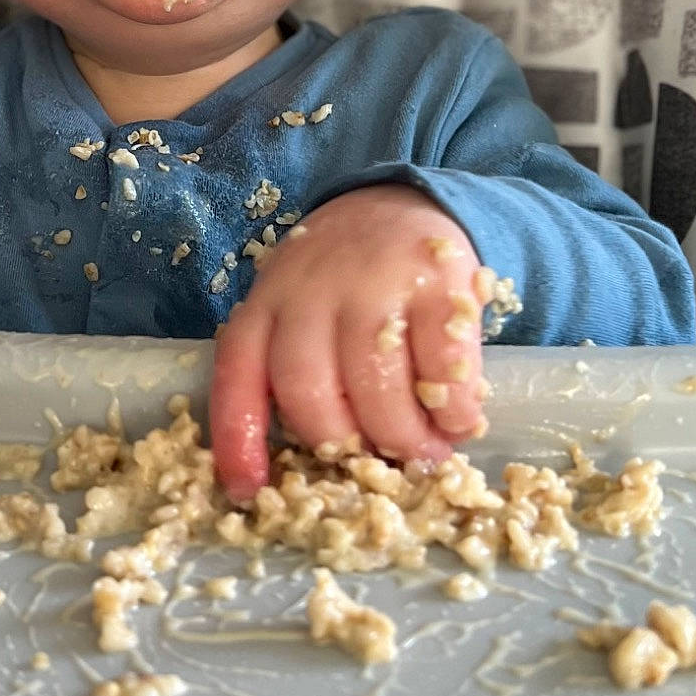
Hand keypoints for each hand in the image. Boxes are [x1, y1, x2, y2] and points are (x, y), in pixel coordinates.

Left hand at [209, 186, 490, 502]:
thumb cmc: (342, 284)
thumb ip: (295, 371)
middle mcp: (309, 291)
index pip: (237, 377)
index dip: (239, 440)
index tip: (248, 492)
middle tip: (381, 463)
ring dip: (404, 436)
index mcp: (264, 306)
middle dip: (347, 447)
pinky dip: (453, 407)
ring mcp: (373, 282)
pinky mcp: (436, 279)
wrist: (400, 204)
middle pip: (311, 393)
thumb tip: (302, 473)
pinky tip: (457, 417)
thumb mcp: (295, 310)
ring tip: (426, 450)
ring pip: (376, 387)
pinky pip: (443, 366)